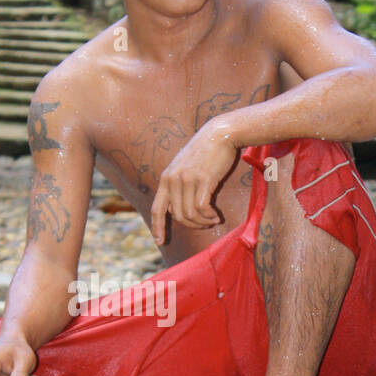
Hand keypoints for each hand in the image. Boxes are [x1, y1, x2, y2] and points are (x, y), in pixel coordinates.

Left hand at [150, 124, 237, 245]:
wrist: (219, 134)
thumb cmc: (204, 152)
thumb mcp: (183, 167)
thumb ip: (178, 187)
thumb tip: (177, 211)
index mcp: (166, 178)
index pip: (157, 208)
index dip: (157, 227)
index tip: (159, 242)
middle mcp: (172, 180)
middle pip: (178, 216)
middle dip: (192, 225)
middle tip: (205, 224)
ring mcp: (186, 180)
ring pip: (190, 214)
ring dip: (203, 222)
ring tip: (213, 220)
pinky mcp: (202, 180)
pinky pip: (201, 208)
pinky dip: (209, 216)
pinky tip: (216, 215)